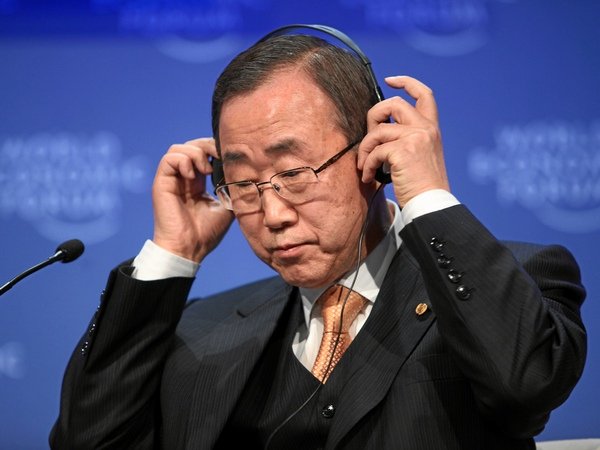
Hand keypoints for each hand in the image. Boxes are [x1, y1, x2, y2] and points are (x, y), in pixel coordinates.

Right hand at [151, 138, 233, 261]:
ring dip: (195, 153)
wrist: (190, 248)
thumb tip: (241, 172)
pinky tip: (192, 175)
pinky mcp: (161, 183)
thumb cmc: (206, 233)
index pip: (201, 153)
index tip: (227, 156)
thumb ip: (230, 187)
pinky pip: (169, 158)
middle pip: (190, 145)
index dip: (214, 148)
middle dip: (206, 145)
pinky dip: (183, 161)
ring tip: (205, 170)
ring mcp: (171, 180)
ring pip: (178, 148)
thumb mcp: (226, 206)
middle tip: (218, 157)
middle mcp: (182, 178)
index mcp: (195, 182)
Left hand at [357, 76, 449, 206]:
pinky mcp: (403, 151)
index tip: (390, 80)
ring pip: (377, 131)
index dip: (406, 82)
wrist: (430, 204)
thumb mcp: (421, 156)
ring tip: (365, 166)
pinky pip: (374, 151)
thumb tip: (379, 130)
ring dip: (365, 150)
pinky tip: (369, 176)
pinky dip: (367, 165)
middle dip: (373, 117)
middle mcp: (426, 129)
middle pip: (392, 104)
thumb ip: (408, 139)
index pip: (423, 94)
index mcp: (432, 129)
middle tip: (368, 138)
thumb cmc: (422, 186)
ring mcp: (415, 137)